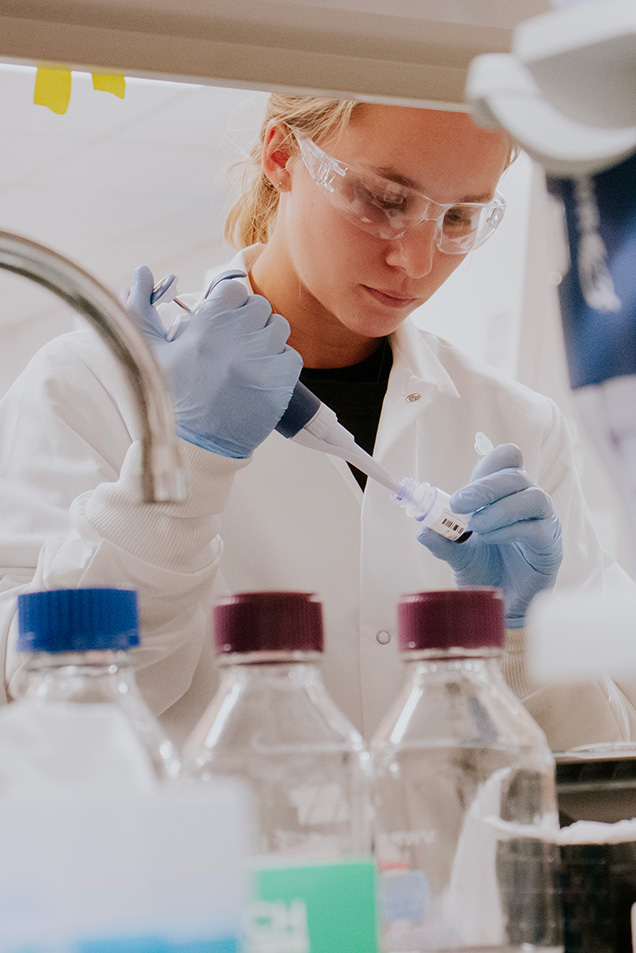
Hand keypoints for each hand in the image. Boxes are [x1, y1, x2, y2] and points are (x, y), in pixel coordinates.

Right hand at [127, 266, 301, 457]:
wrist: (194, 447)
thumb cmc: (170, 397)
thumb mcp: (148, 351)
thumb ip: (142, 307)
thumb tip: (143, 272)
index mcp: (207, 324)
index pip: (234, 289)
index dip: (229, 303)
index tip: (223, 320)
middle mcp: (237, 337)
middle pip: (259, 307)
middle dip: (248, 320)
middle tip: (235, 343)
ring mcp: (262, 360)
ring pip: (279, 328)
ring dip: (266, 340)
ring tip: (248, 361)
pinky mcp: (280, 384)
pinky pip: (292, 357)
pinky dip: (280, 364)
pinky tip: (261, 377)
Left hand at [417, 444, 562, 627]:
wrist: (501, 606)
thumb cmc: (484, 572)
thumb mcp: (457, 555)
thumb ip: (442, 541)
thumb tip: (422, 530)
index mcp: (505, 495)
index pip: (508, 461)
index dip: (492, 461)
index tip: (469, 479)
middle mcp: (526, 502)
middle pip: (517, 476)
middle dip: (485, 486)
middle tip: (458, 504)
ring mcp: (542, 522)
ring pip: (533, 497)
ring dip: (499, 508)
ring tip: (476, 527)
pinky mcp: (550, 545)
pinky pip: (536, 528)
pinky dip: (509, 529)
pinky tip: (490, 538)